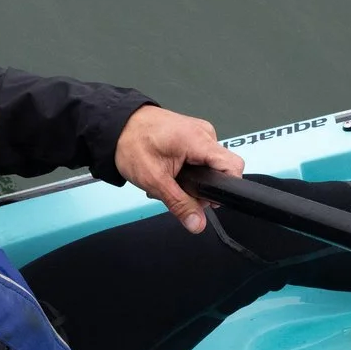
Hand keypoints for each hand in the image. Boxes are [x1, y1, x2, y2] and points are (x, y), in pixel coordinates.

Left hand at [113, 104, 243, 233]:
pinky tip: (170, 171)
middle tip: (174, 189)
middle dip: (200, 188)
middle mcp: (204, 133)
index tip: (205, 199)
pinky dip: (187, 170)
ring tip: (168, 179)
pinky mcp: (193, 135)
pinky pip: (200, 158)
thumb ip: (179, 204)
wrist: (117, 126)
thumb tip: (197, 224)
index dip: (224, 188)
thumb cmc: (131, 143)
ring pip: (209, 166)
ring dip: (191, 180)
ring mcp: (199, 133)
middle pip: (220, 170)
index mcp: (199, 140)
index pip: (233, 167)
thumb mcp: (154, 180)